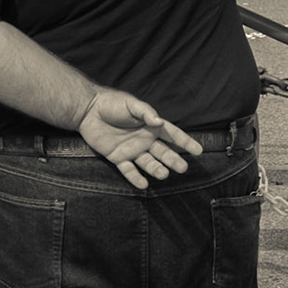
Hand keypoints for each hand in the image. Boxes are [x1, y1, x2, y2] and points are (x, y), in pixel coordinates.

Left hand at [77, 89, 201, 187]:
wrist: (88, 110)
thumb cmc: (112, 103)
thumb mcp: (132, 104)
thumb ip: (146, 113)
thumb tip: (159, 122)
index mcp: (151, 126)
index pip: (172, 135)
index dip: (185, 142)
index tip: (198, 150)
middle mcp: (144, 140)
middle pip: (163, 152)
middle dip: (173, 160)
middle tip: (183, 168)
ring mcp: (131, 150)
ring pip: (148, 163)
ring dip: (156, 169)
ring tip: (163, 174)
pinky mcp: (118, 157)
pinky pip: (129, 170)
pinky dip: (136, 178)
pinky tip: (143, 185)